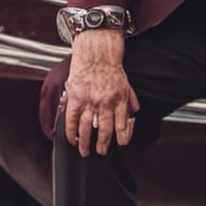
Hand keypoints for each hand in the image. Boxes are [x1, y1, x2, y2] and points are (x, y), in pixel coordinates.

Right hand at [62, 30, 139, 156]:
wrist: (97, 53)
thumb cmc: (112, 69)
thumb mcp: (127, 85)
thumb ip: (131, 101)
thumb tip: (135, 114)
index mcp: (120, 101)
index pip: (122, 127)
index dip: (121, 139)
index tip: (118, 144)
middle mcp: (106, 104)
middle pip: (105, 132)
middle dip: (102, 146)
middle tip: (100, 152)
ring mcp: (90, 102)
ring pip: (87, 129)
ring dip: (85, 143)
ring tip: (84, 151)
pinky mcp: (76, 98)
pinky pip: (71, 120)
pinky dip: (70, 132)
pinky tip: (71, 139)